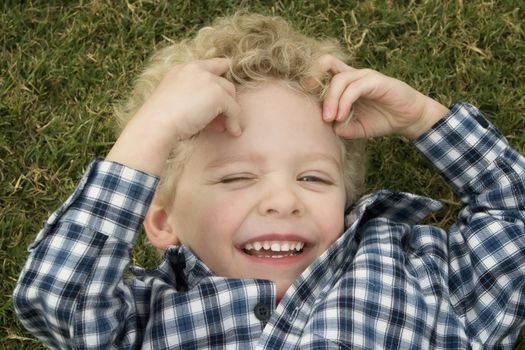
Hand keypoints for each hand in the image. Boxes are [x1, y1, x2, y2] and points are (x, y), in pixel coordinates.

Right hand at [106, 58, 240, 174]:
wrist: (156, 125)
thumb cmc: (160, 119)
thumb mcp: (175, 98)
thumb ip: (193, 95)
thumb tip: (211, 108)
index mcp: (185, 69)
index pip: (213, 65)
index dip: (221, 79)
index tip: (226, 94)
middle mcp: (198, 69)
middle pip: (225, 83)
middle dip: (224, 103)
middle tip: (218, 123)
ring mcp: (209, 80)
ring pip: (231, 95)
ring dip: (229, 113)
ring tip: (222, 129)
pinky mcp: (218, 94)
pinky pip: (234, 109)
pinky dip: (234, 122)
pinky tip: (232, 132)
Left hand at [317, 55, 448, 139]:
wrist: (408, 119)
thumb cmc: (381, 120)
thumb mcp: (355, 128)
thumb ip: (340, 127)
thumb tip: (328, 127)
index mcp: (345, 82)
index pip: (323, 69)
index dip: (311, 77)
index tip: (304, 98)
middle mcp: (353, 74)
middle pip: (326, 65)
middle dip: (316, 85)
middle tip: (315, 110)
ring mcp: (365, 76)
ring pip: (339, 79)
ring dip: (331, 101)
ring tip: (329, 119)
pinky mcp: (376, 81)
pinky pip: (355, 88)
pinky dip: (344, 102)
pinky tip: (342, 116)